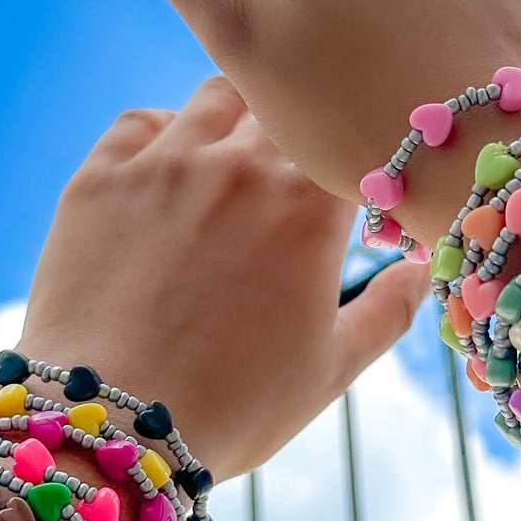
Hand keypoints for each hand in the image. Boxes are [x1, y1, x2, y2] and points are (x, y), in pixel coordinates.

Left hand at [18, 77, 426, 480]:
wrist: (110, 424)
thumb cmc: (231, 406)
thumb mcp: (329, 370)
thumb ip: (388, 312)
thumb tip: (420, 270)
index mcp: (309, 205)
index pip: (349, 145)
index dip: (355, 164)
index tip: (352, 192)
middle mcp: (241, 163)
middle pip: (287, 108)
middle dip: (299, 136)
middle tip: (291, 175)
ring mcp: (165, 163)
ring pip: (218, 96)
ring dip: (238, 120)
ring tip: (232, 163)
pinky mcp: (101, 176)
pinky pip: (140, 122)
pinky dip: (163, 135)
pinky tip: (168, 173)